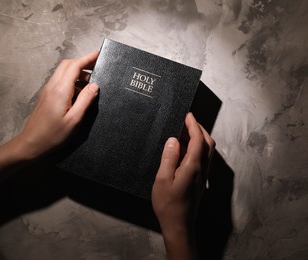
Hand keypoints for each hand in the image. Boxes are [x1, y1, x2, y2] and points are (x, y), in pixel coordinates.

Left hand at [15, 51, 99, 159]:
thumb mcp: (74, 120)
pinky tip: (79, 92)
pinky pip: (60, 81)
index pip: (74, 66)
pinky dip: (71, 80)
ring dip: (77, 72)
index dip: (87, 58)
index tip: (98, 54)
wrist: (31, 143)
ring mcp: (47, 91)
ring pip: (63, 72)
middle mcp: (52, 86)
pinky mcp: (46, 96)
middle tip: (97, 67)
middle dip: (82, 63)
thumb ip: (85, 100)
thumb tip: (95, 85)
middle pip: (67, 65)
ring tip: (91, 82)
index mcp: (60, 90)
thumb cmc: (52, 135)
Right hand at [152, 112, 214, 258]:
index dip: (193, 125)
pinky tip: (186, 151)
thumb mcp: (162, 179)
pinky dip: (198, 148)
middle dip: (199, 129)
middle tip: (187, 121)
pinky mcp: (201, 181)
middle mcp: (202, 169)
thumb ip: (168, 157)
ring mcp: (203, 176)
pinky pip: (204, 159)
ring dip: (200, 138)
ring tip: (185, 133)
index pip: (197, 139)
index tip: (187, 115)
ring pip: (208, 151)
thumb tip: (173, 139)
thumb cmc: (168, 204)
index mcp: (193, 166)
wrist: (179, 225)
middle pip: (207, 143)